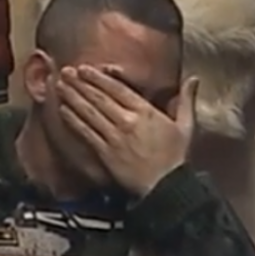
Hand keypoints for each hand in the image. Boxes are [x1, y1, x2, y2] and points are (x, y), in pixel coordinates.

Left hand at [57, 64, 199, 195]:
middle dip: (80, 83)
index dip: (98, 77)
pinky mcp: (106, 152)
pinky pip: (86, 132)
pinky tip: (63, 111)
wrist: (166, 186)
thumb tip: (194, 79)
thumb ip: (186, 100)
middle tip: (66, 72)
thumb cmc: (175, 157)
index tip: (85, 69)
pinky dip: (74, 120)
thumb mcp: (185, 126)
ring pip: (89, 112)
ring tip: (60, 86)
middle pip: (99, 97)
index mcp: (145, 111)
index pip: (117, 88)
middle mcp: (127, 121)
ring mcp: (114, 137)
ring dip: (73, 97)